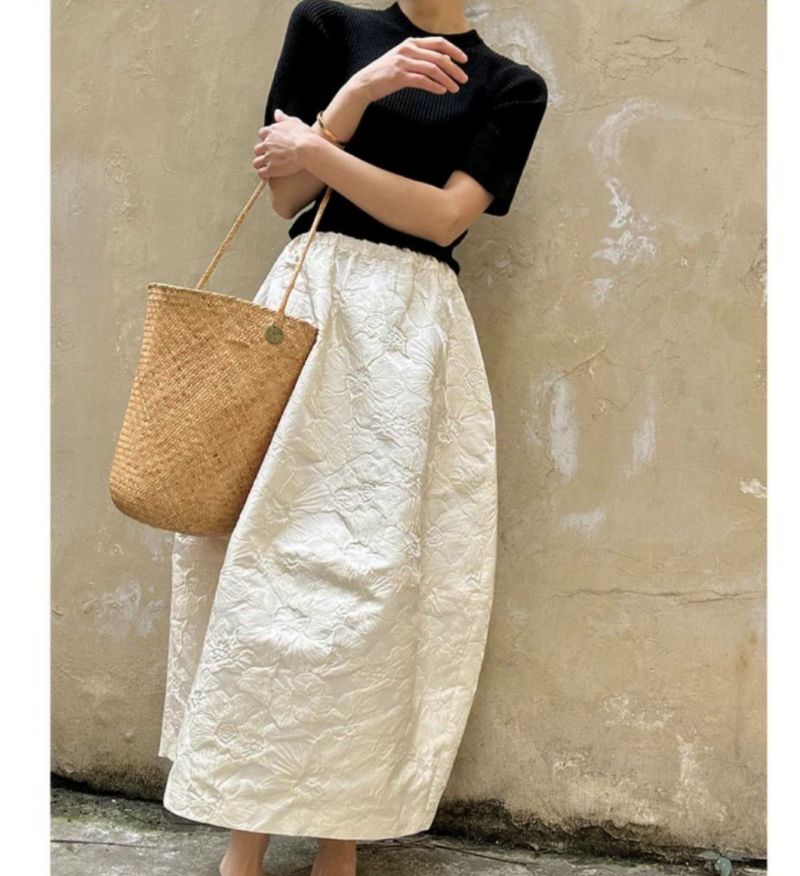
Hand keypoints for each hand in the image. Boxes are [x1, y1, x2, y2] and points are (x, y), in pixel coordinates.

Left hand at [253, 109, 313, 178]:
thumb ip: (283, 118)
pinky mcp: (271, 169)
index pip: (261, 134)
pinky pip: (261, 173)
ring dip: (261, 164)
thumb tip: (277, 112)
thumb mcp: (293, 122)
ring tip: (268, 167)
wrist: (306, 149)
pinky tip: (268, 175)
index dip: (266, 139)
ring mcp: (268, 157)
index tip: (272, 143)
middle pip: (257, 149)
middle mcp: (266, 144)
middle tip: (271, 156)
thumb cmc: (302, 135)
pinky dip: (264, 175)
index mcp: (270, 131)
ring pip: (257, 162)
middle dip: (263, 153)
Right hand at [350, 35, 468, 102]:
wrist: (365, 83)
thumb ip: (419, 57)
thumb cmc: (386, 73)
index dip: (454, 51)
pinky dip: (435, 86)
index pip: (438, 43)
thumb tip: (441, 64)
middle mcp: (408, 50)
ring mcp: (403, 62)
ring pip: (433, 69)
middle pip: (439, 57)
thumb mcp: (403, 59)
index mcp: (411, 43)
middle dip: (454, 68)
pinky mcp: (399, 76)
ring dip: (447, 79)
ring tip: (455, 88)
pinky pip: (423, 80)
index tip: (464, 60)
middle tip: (464, 79)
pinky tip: (442, 91)